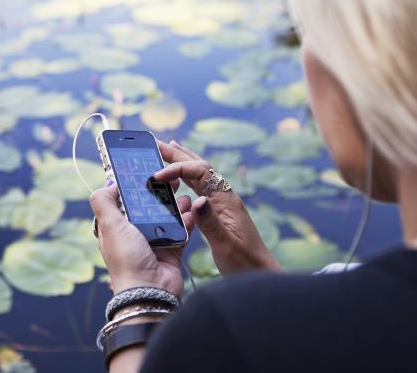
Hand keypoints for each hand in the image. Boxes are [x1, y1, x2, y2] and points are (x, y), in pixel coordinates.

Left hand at [89, 181, 195, 298]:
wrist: (150, 291)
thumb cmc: (127, 259)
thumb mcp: (110, 226)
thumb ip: (103, 202)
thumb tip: (108, 183)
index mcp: (116, 229)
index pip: (123, 202)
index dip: (133, 188)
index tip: (145, 173)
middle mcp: (134, 235)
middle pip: (148, 207)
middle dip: (159, 194)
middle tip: (171, 180)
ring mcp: (153, 243)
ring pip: (166, 217)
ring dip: (176, 206)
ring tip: (184, 195)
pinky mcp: (171, 251)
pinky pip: (181, 231)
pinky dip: (187, 221)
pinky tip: (192, 210)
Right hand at [156, 140, 281, 273]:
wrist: (260, 274)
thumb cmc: (245, 263)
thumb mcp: (226, 245)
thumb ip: (211, 222)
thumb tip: (197, 199)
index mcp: (226, 200)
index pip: (200, 172)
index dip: (177, 169)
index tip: (157, 175)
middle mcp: (224, 196)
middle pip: (199, 166)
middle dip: (178, 154)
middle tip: (156, 142)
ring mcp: (222, 203)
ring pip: (200, 174)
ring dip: (182, 161)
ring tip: (166, 149)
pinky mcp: (218, 211)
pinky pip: (200, 187)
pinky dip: (187, 177)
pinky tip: (180, 176)